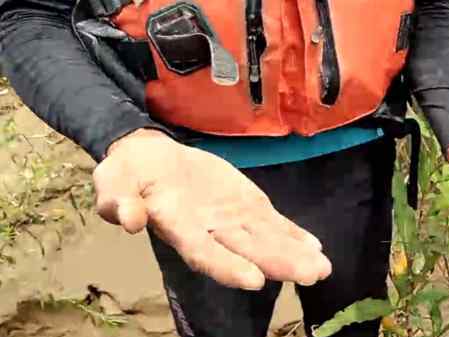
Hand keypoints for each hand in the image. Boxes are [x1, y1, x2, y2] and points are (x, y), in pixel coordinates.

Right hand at [93, 129, 331, 289]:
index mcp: (178, 226)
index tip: (254, 280)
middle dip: (278, 264)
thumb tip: (127, 219)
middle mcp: (210, 230)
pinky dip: (293, 235)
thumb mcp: (113, 177)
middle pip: (246, 251)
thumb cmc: (129, 171)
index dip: (227, 267)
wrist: (153, 158)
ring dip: (293, 255)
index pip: (204, 252)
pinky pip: (272, 223)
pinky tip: (315, 248)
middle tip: (310, 275)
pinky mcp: (245, 206)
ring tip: (321, 268)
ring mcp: (232, 220)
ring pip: (265, 240)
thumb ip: (117, 197)